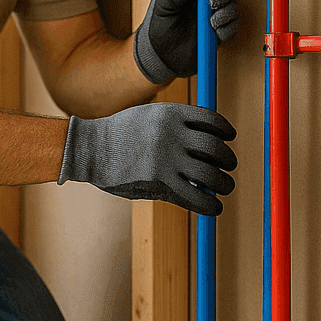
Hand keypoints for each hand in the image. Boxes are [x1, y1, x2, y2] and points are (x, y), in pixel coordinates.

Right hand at [58, 103, 236, 215]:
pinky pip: (195, 195)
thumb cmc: (117, 135)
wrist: (89, 148)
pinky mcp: (160, 181)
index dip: (225, 130)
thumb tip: (201, 150)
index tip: (230, 137)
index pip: (211, 120)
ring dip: (224, 182)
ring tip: (225, 187)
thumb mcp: (147, 119)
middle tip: (230, 166)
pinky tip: (214, 207)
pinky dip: (210, 204)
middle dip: (228, 159)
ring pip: (211, 173)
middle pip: (216, 147)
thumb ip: (173, 130)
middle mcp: (173, 133)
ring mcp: (167, 157)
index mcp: (171, 113)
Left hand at [133, 0, 238, 83]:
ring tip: (210, 22)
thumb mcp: (164, 5)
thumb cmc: (158, 27)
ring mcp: (215, 15)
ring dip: (226, 12)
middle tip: (211, 0)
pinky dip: (226, 28)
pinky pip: (232, 27)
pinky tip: (213, 32)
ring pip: (233, 6)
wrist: (159, 57)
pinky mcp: (219, 33)